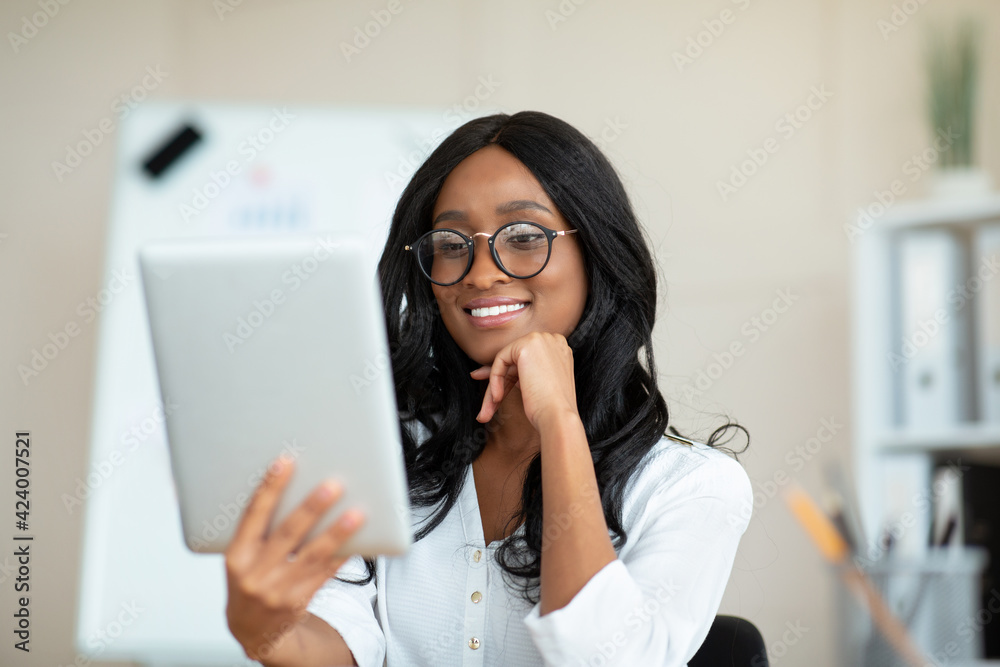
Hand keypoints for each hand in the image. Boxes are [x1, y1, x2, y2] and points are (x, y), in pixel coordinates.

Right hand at [224, 455, 365, 661]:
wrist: (251, 630)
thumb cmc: (250, 579)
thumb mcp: (242, 555)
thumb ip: (260, 528)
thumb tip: (295, 487)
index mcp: (236, 554)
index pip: (253, 514)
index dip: (269, 488)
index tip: (285, 462)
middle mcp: (254, 573)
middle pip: (287, 534)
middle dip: (311, 508)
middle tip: (332, 485)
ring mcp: (276, 590)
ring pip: (312, 556)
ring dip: (336, 533)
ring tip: (356, 513)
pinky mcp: (297, 602)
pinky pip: (324, 575)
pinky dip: (341, 556)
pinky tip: (358, 542)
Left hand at [469, 331, 579, 429]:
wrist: (559, 416)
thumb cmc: (551, 408)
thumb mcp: (536, 385)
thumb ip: (520, 374)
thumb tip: (491, 372)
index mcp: (558, 349)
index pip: (526, 361)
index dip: (509, 378)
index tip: (496, 394)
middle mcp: (551, 339)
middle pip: (515, 360)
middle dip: (498, 382)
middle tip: (487, 406)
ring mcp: (540, 340)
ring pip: (506, 361)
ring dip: (494, 386)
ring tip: (487, 412)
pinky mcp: (526, 345)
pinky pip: (500, 360)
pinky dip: (495, 380)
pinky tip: (497, 398)